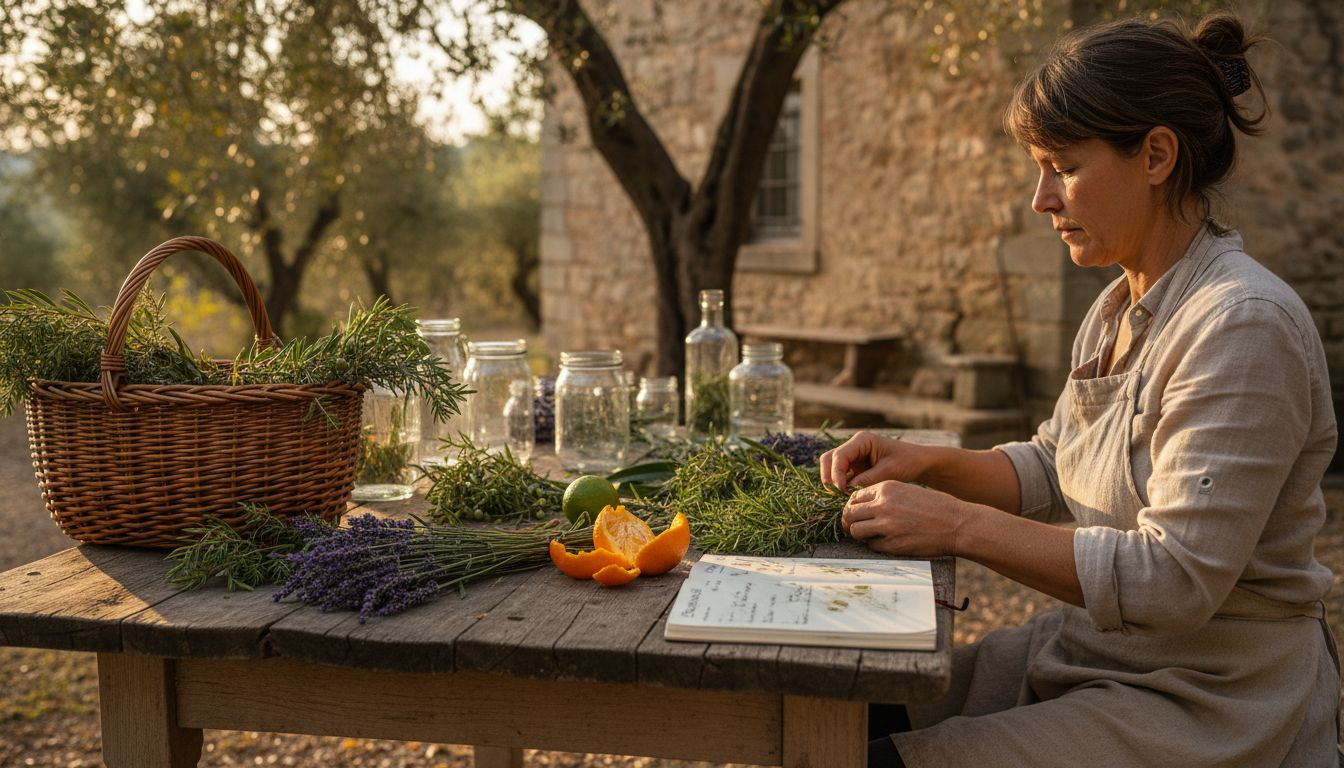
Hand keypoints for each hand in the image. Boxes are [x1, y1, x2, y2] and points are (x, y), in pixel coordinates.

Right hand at [819, 431, 930, 491]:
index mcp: (862, 440)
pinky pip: (840, 476)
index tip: (842, 491)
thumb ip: (867, 480)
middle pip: (829, 459)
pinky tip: (847, 497)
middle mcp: (853, 446)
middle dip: (829, 477)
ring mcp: (852, 457)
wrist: (917, 463)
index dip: (836, 474)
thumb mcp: (888, 472)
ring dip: (833, 482)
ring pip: (831, 467)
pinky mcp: (854, 468)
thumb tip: (847, 490)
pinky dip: (840, 486)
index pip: (839, 456)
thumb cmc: (906, 462)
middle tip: (837, 495)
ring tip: (842, 497)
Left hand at [841, 480, 968, 555]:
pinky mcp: (893, 544)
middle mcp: (883, 505)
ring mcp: (886, 525)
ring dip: (860, 534)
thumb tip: (863, 506)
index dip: (853, 506)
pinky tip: (886, 542)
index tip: (858, 513)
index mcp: (887, 488)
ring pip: (855, 531)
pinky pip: (871, 545)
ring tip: (870, 535)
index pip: (854, 496)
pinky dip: (875, 545)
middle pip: (850, 513)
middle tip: (857, 526)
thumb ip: (885, 496)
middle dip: (851, 521)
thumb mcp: (907, 491)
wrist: (957, 524)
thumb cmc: (936, 506)